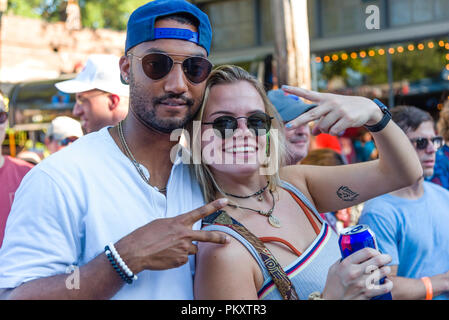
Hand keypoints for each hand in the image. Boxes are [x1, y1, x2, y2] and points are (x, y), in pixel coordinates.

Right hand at [115, 198, 229, 272]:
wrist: (136, 252)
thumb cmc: (145, 235)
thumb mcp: (161, 223)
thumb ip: (176, 225)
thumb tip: (183, 230)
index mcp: (179, 222)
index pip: (201, 212)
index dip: (214, 206)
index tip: (225, 201)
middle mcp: (185, 234)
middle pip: (207, 236)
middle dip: (219, 238)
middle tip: (227, 240)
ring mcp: (184, 249)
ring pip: (192, 250)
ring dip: (185, 249)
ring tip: (169, 248)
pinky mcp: (180, 261)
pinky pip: (184, 259)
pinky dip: (177, 258)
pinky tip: (166, 256)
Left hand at [282, 86, 382, 135]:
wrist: (367, 108)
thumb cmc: (345, 110)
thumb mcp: (331, 112)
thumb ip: (320, 121)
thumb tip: (313, 133)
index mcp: (324, 98)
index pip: (307, 93)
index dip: (294, 90)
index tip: (282, 87)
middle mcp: (330, 103)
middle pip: (311, 115)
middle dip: (298, 122)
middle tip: (288, 127)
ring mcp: (338, 110)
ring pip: (324, 127)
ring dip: (326, 131)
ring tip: (333, 126)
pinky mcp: (347, 118)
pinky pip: (333, 131)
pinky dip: (334, 133)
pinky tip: (341, 128)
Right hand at [322, 247, 392, 299]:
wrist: (332, 300)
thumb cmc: (333, 284)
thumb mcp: (334, 267)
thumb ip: (345, 259)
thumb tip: (357, 254)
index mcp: (346, 264)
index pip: (366, 252)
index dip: (374, 250)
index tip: (376, 252)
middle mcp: (355, 273)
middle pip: (377, 260)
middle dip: (385, 257)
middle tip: (387, 258)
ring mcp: (362, 284)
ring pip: (383, 272)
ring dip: (386, 269)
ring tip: (384, 269)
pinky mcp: (367, 293)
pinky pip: (385, 288)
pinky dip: (389, 284)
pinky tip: (386, 282)